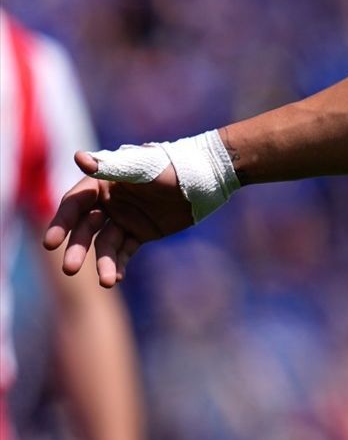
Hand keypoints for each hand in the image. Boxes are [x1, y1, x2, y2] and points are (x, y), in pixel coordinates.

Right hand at [43, 150, 194, 287]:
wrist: (206, 178)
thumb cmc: (172, 166)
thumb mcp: (142, 168)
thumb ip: (111, 167)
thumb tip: (78, 157)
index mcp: (102, 183)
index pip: (74, 205)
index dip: (61, 223)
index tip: (50, 244)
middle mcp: (108, 202)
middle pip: (85, 228)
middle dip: (76, 248)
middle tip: (69, 269)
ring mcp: (123, 219)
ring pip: (105, 244)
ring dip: (102, 263)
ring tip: (105, 282)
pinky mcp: (140, 232)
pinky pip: (124, 251)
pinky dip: (119, 264)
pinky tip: (115, 278)